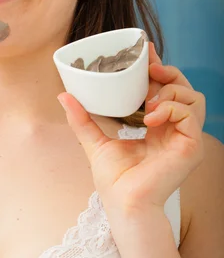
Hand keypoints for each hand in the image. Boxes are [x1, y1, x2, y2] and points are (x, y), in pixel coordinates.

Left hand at [58, 43, 205, 218]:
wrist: (124, 204)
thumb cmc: (115, 181)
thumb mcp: (96, 141)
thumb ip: (82, 119)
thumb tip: (64, 96)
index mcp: (158, 128)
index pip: (165, 91)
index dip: (158, 69)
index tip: (145, 52)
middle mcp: (175, 130)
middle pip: (185, 89)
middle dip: (168, 73)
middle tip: (149, 68)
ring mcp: (185, 138)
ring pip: (194, 97)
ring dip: (169, 91)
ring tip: (146, 101)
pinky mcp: (190, 146)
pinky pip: (190, 115)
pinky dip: (170, 108)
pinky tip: (149, 117)